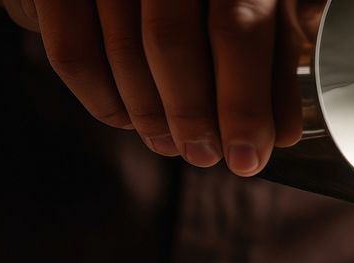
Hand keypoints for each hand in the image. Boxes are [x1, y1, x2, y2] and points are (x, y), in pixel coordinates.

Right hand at [2, 0, 304, 174]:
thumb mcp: (263, 3)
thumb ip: (273, 58)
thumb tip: (281, 133)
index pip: (238, 27)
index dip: (243, 102)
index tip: (247, 157)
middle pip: (171, 41)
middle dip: (191, 114)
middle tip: (206, 155)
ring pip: (121, 49)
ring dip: (150, 114)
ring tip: (172, 145)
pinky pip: (72, 52)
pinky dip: (101, 99)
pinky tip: (128, 120)